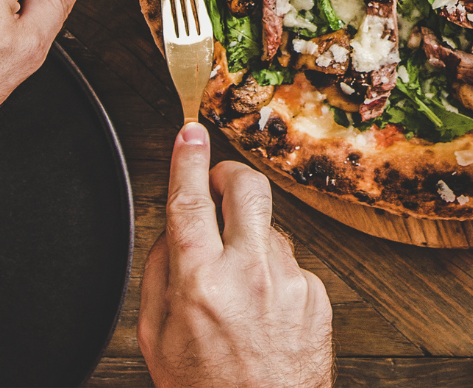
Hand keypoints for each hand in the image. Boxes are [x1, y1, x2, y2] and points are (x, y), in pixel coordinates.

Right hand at [139, 125, 331, 387]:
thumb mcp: (156, 339)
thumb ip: (160, 274)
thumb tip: (174, 229)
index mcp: (200, 283)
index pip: (191, 201)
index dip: (188, 160)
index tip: (189, 134)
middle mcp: (249, 274)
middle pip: (246, 188)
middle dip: (230, 174)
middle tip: (220, 182)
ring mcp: (288, 282)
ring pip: (268, 229)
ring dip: (251, 240)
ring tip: (238, 288)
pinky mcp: (316, 295)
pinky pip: (290, 265)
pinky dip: (275, 277)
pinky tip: (264, 312)